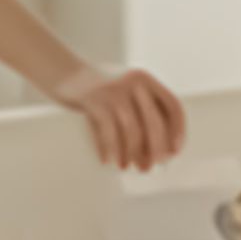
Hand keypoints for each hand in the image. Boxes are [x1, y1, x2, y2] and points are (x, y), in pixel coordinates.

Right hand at [50, 65, 185, 171]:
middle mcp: (133, 81)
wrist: (63, 71)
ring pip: (132, 129)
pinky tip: (108, 162)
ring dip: (132, 154)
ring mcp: (113, 90)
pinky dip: (109, 149)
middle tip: (150, 167)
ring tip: (126, 168)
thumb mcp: (126, 89)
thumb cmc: (99, 89)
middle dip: (155, 148)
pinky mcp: (93, 100)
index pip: (172, 105)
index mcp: (146, 79)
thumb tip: (160, 148)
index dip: (177, 130)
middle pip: (154, 120)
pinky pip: (107, 131)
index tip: (175, 152)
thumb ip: (143, 107)